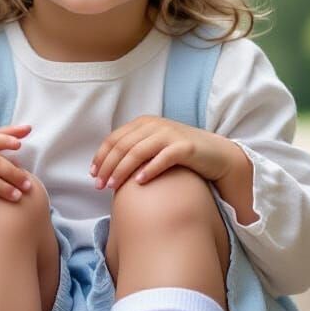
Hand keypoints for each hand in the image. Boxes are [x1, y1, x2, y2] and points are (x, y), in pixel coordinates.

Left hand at [89, 116, 233, 190]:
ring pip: (138, 151)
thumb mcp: (154, 146)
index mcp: (144, 123)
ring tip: (114, 187)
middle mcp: (155, 125)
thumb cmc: (181, 155)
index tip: (93, 175)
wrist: (216, 155)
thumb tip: (108, 168)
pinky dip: (149, 170)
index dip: (101, 157)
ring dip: (122, 170)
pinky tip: (139, 183)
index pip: (114, 139)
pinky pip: (163, 158)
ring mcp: (170, 134)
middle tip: (99, 186)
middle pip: (122, 146)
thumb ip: (134, 150)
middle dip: (108, 167)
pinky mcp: (185, 147)